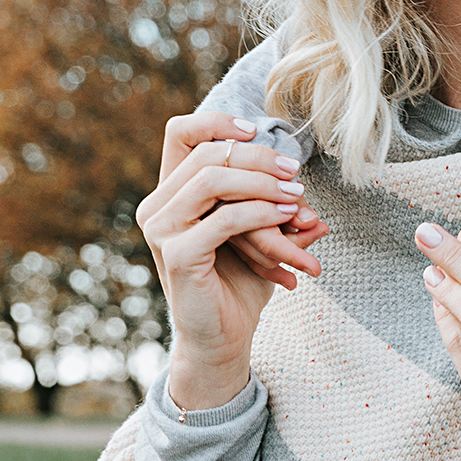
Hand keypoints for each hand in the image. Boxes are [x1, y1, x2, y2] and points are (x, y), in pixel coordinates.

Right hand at [155, 111, 326, 290]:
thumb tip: (304, 184)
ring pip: (214, 180)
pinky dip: (262, 213)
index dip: (217, 122)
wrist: (222, 338)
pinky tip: (287, 217)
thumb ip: (273, 203)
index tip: (255, 131)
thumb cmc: (238, 284)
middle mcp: (156, 207)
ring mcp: (162, 231)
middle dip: (258, 158)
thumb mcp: (259, 234)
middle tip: (294, 174)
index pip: (180, 133)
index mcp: (169, 194)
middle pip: (207, 155)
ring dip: (263, 183)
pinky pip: (226, 219)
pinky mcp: (177, 255)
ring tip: (296, 198)